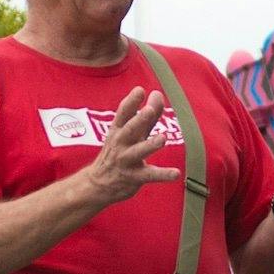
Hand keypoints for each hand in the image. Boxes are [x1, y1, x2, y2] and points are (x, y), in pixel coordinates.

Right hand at [71, 90, 167, 209]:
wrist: (98, 184)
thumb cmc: (118, 152)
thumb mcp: (129, 133)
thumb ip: (147, 116)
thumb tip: (158, 94)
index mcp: (118, 130)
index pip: (123, 113)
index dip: (131, 102)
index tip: (140, 90)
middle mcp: (121, 143)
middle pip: (129, 129)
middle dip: (139, 120)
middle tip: (149, 110)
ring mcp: (126, 160)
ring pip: (138, 151)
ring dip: (149, 145)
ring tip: (162, 138)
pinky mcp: (134, 177)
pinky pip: (150, 175)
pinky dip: (163, 174)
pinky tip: (176, 173)